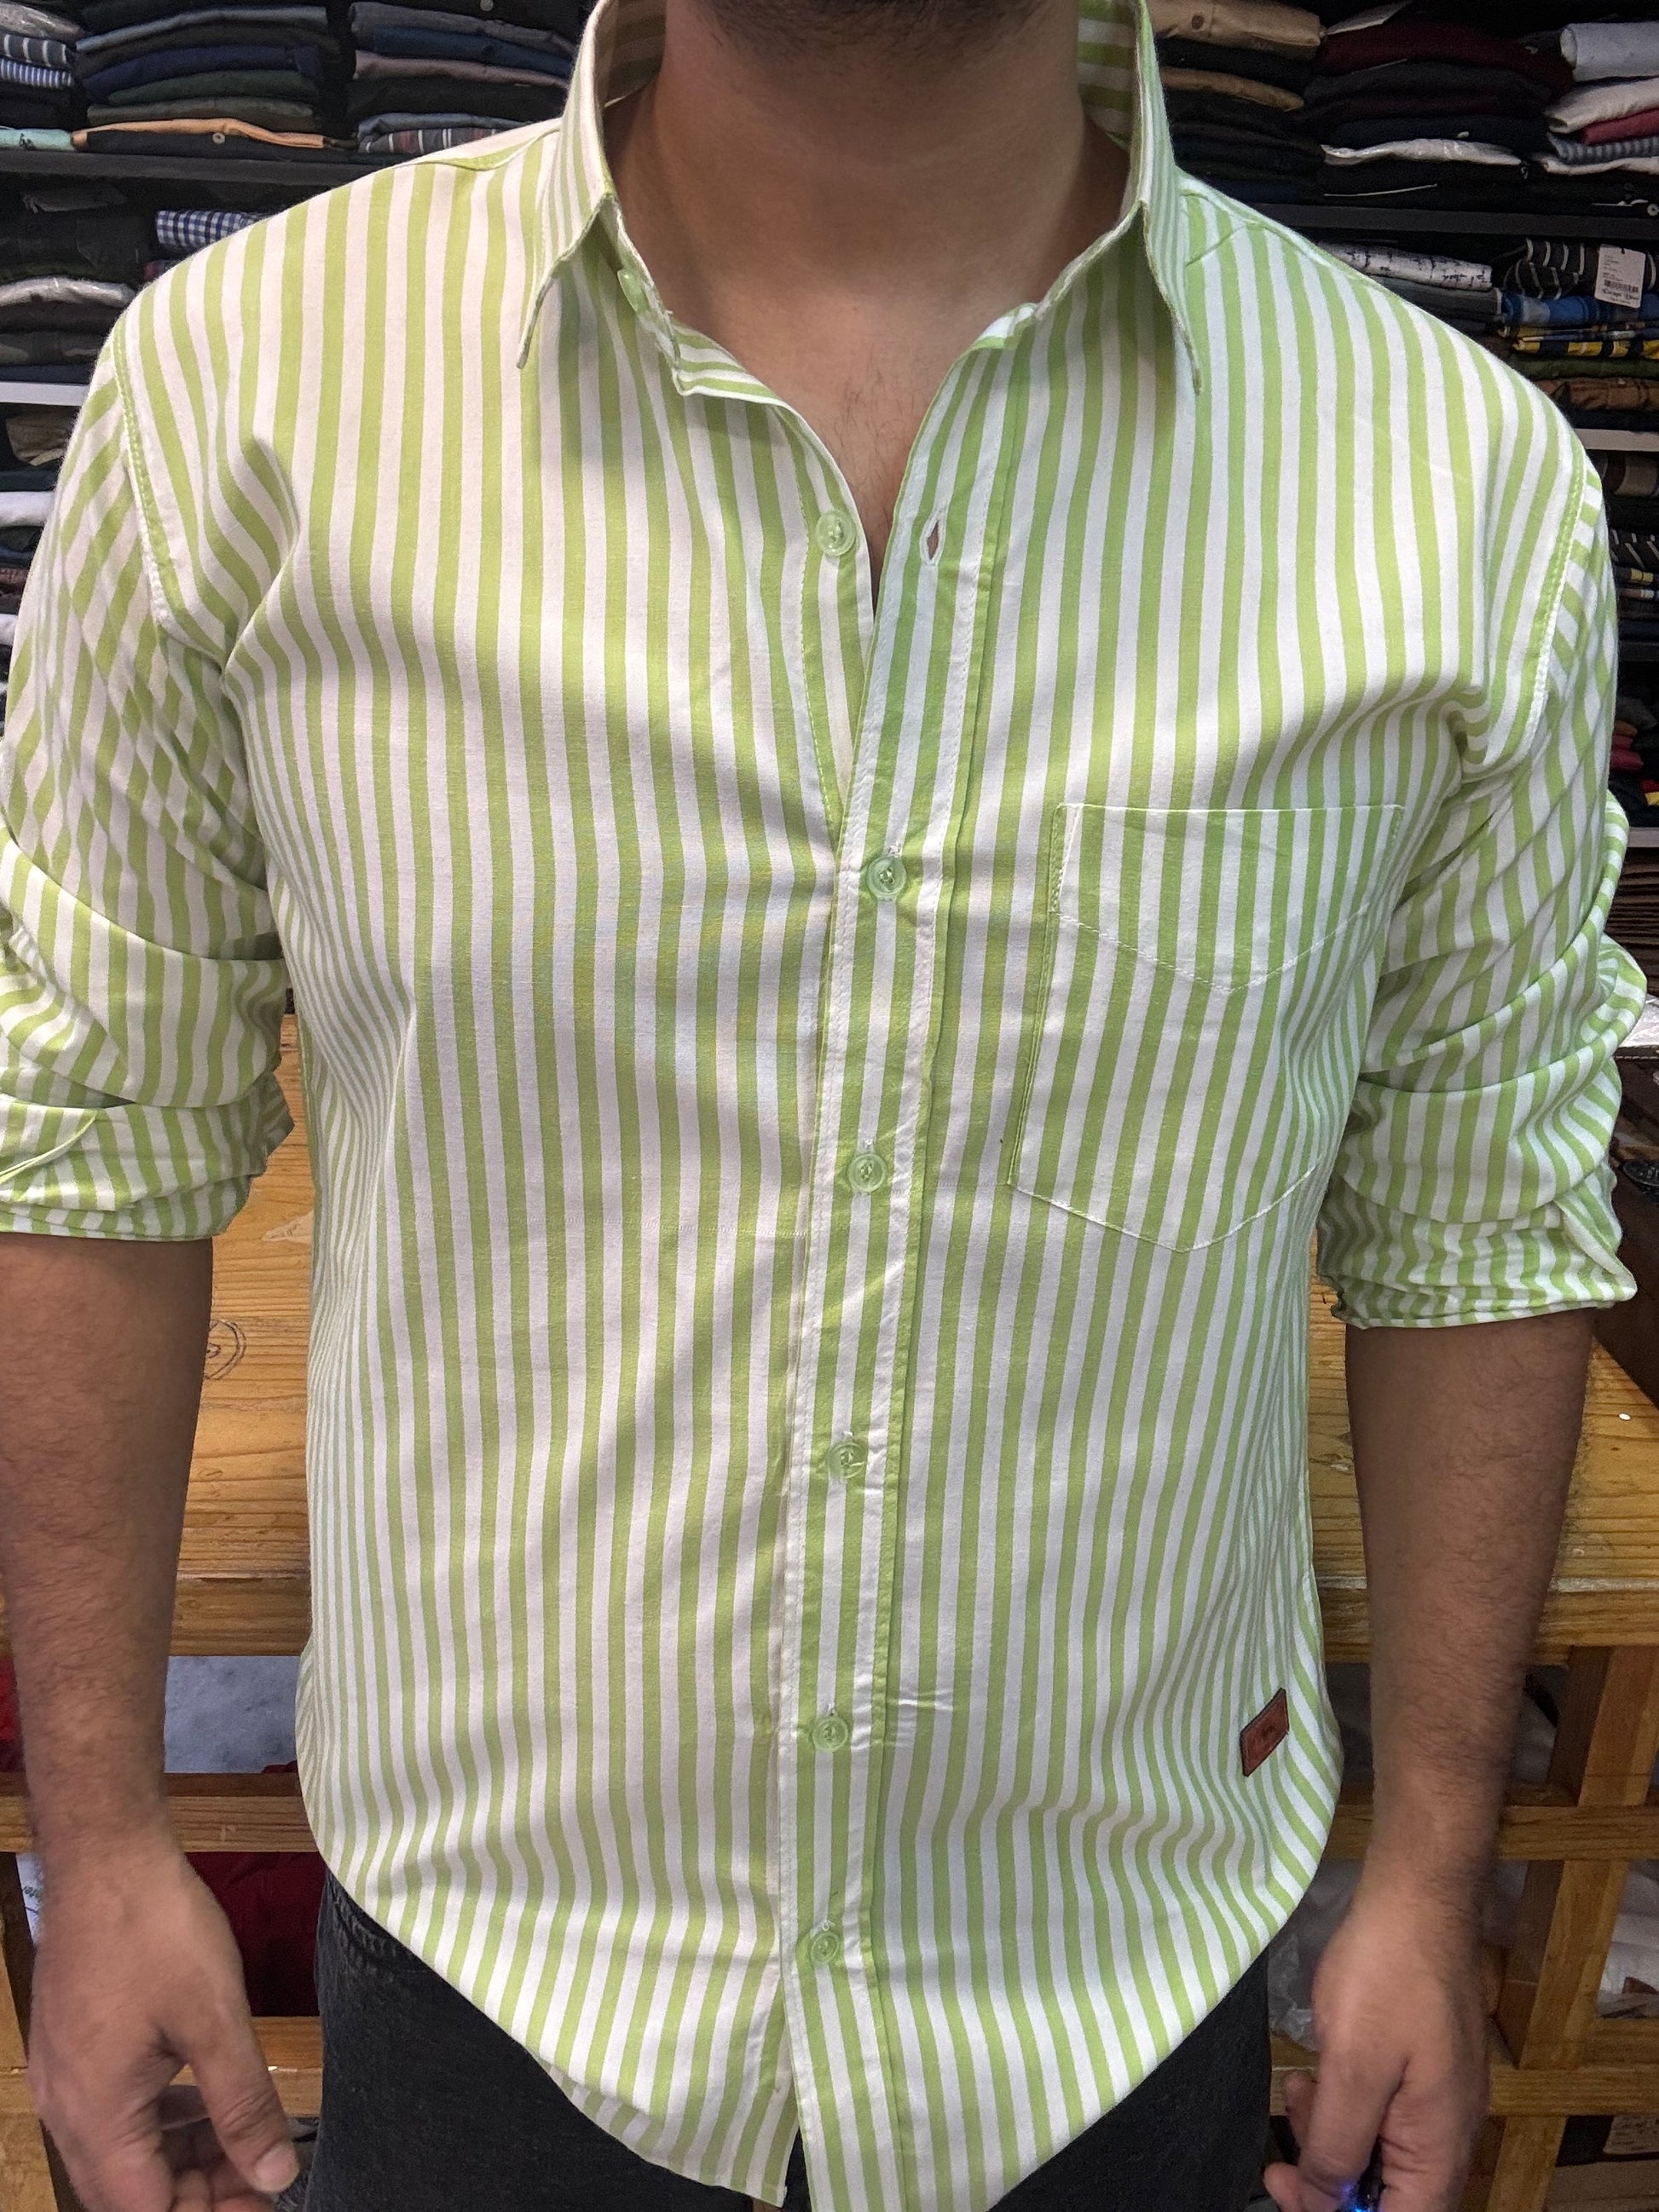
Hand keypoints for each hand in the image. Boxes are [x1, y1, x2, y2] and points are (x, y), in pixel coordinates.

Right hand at [26, 1835, 300, 2211]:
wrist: (106, 1855)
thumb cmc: (158, 1930)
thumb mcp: (216, 2019)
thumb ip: (244, 2105)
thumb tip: (274, 2177)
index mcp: (94, 2117)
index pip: (144, 2211)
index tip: (262, 2203)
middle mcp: (68, 2110)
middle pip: (131, 2190)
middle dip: (198, 2194)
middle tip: (263, 2178)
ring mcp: (66, 2077)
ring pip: (125, 2151)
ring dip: (184, 2159)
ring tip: (247, 2145)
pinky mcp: (76, 2047)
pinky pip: (116, 2111)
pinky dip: (164, 2120)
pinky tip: (208, 2102)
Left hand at [1263, 1872, 1486, 2211]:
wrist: (1418, 1896)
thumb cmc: (1387, 1978)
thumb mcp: (1352, 2069)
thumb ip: (1335, 2145)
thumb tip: (1319, 2201)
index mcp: (1441, 2147)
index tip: (1290, 2193)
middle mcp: (1449, 2133)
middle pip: (1392, 2195)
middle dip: (1330, 2183)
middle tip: (1277, 2161)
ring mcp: (1438, 2098)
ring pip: (1381, 2152)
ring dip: (1330, 2139)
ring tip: (1293, 2098)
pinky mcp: (1423, 2066)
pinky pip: (1383, 2112)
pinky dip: (1344, 2105)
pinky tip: (1313, 2075)